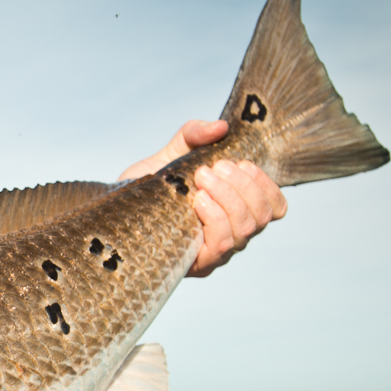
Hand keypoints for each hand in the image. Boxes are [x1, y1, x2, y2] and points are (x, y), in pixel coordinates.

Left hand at [120, 119, 286, 277]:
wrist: (114, 209)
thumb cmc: (150, 186)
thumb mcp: (174, 153)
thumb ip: (196, 135)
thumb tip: (221, 127)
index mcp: (236, 209)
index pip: (275, 207)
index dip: (266, 185)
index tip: (241, 164)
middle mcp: (232, 234)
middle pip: (261, 216)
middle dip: (242, 186)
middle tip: (210, 168)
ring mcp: (215, 252)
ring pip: (245, 229)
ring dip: (227, 197)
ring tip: (200, 178)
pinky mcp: (196, 264)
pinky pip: (221, 245)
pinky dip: (215, 217)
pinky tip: (197, 199)